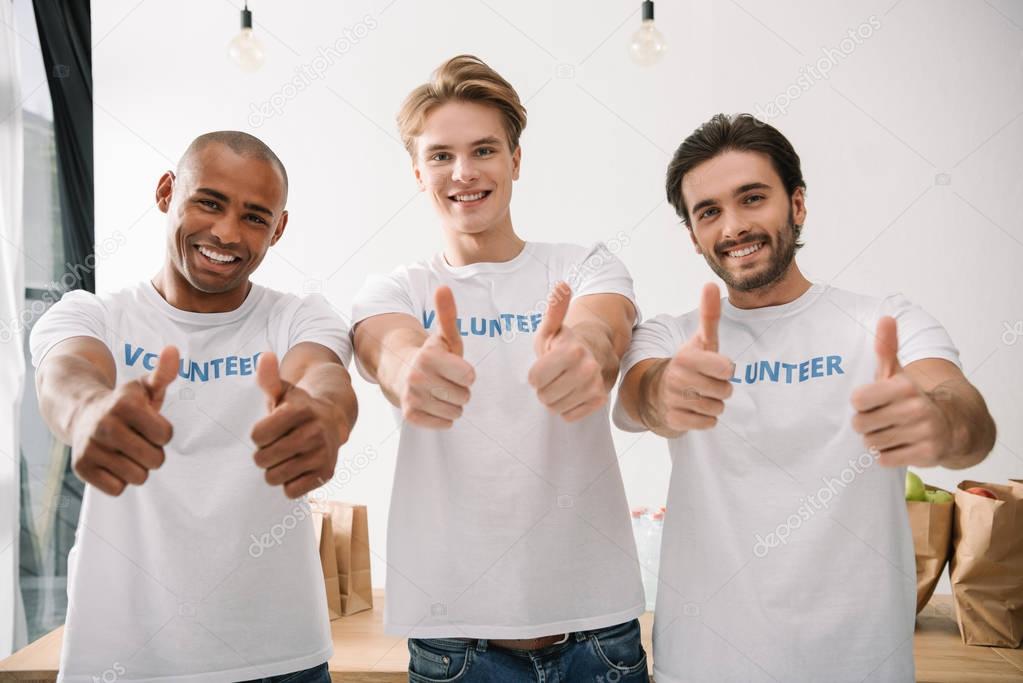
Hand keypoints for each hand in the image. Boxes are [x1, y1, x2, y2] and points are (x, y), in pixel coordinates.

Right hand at [70, 346, 177, 495]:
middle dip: (153, 453)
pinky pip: (118, 489)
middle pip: (156, 460)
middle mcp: (105, 425)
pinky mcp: (80, 468)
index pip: (166, 436)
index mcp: (125, 405)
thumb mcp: (144, 387)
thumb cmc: (124, 404)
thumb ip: (163, 373)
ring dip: (138, 468)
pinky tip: (112, 462)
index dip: (163, 432)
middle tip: (139, 441)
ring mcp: (90, 447)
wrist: (81, 414)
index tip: (149, 424)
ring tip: (126, 451)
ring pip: (138, 477)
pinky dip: (119, 480)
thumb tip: (173, 350)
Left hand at [251, 352, 349, 498]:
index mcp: (301, 410)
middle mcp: (314, 432)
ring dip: (274, 469)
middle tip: (278, 444)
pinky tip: (297, 468)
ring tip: (286, 456)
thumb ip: (269, 377)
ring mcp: (322, 454)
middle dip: (264, 453)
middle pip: (262, 458)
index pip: (257, 435)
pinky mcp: (326, 473)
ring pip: (273, 477)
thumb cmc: (299, 406)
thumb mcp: (284, 390)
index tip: (270, 428)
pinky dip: (289, 483)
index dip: (259, 434)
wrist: (334, 418)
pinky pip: (290, 491)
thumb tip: (265, 356)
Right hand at [397, 286, 474, 428]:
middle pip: (464, 396)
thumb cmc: (431, 356)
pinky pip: (444, 424)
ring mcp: (412, 398)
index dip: (466, 372)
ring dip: (452, 404)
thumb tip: (444, 288)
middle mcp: (417, 378)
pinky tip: (433, 403)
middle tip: (445, 380)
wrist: (399, 371)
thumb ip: (447, 314)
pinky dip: (442, 417)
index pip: (470, 376)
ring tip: (439, 391)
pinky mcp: (410, 415)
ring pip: (456, 412)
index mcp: (429, 357)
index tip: (454, 367)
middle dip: (460, 389)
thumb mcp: (443, 336)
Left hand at [528, 282, 606, 421]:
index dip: (535, 374)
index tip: (545, 364)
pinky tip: (572, 392)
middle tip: (554, 374)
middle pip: (544, 396)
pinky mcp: (599, 401)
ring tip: (563, 382)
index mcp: (572, 351)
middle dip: (544, 387)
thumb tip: (562, 285)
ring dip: (555, 398)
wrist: (596, 352)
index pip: (534, 380)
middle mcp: (587, 369)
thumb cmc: (565, 342)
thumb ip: (554, 310)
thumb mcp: (553, 328)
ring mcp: (595, 387)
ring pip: (555, 408)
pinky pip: (568, 416)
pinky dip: (567, 407)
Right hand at [652, 283, 733, 431]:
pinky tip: (693, 408)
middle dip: (720, 388)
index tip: (714, 366)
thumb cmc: (687, 364)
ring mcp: (674, 401)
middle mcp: (677, 379)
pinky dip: (705, 418)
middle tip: (706, 382)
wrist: (656, 391)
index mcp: (685, 358)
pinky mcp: (674, 420)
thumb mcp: (699, 340)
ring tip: (699, 395)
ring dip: (713, 403)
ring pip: (717, 408)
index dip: (725, 369)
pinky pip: (708, 423)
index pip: (727, 369)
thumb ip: (709, 315)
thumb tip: (711, 283)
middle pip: (725, 391)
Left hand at [851, 316, 950, 466]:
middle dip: (866, 423)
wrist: (952, 424)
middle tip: (881, 419)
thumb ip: (886, 347)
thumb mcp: (897, 372)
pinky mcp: (926, 455)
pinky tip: (900, 444)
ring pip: (871, 443)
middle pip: (860, 424)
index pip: (857, 400)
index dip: (861, 403)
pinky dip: (887, 455)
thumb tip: (885, 317)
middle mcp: (916, 409)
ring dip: (876, 439)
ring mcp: (923, 433)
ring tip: (891, 431)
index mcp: (904, 386)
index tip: (872, 401)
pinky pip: (885, 459)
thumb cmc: (910, 397)